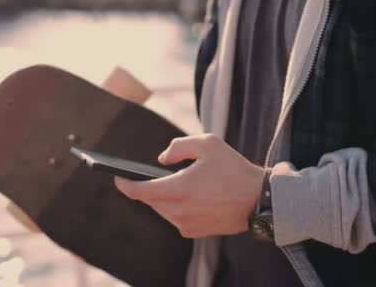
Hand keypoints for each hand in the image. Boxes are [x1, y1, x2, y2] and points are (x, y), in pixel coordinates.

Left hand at [114, 134, 264, 237]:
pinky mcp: (194, 232)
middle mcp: (179, 210)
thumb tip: (161, 160)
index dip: (125, 185)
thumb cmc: (234, 169)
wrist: (258, 200)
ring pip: (162, 209)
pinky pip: (175, 218)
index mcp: (179, 189)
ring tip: (178, 183)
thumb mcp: (208, 144)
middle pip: (150, 200)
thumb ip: (179, 147)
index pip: (140, 191)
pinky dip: (176, 206)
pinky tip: (190, 196)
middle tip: (153, 175)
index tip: (117, 177)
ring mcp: (186, 224)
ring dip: (163, 197)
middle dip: (149, 187)